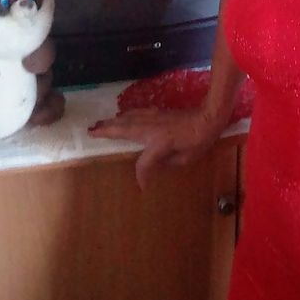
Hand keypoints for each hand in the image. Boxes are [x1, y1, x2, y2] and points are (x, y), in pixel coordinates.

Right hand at [89, 105, 222, 189]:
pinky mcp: (158, 112)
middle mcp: (151, 128)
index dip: (142, 176)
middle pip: (124, 129)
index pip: (143, 163)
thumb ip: (165, 163)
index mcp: (158, 143)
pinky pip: (137, 113)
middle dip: (106, 130)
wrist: (208, 116)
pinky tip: (122, 116)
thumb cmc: (199, 140)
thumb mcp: (185, 159)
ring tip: (99, 124)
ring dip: (113, 121)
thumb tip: (150, 170)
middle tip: (90, 131)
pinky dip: (126, 115)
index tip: (142, 187)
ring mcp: (153, 118)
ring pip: (128, 119)